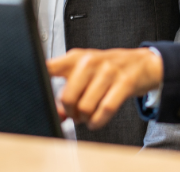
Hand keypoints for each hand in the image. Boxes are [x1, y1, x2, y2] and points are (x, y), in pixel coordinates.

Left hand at [46, 48, 163, 129]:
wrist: (142, 63)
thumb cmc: (108, 68)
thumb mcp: (85, 72)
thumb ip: (68, 89)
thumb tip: (58, 114)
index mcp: (76, 57)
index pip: (49, 67)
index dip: (39, 83)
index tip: (37, 97)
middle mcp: (90, 61)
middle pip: (67, 96)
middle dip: (70, 112)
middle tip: (75, 114)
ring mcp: (108, 71)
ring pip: (85, 106)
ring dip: (84, 118)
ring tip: (87, 116)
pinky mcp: (125, 83)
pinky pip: (105, 109)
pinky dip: (98, 121)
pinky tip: (96, 121)